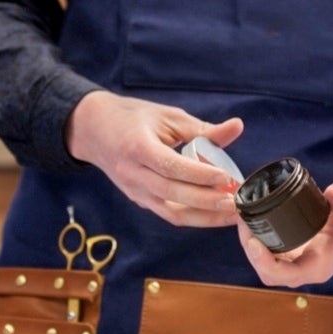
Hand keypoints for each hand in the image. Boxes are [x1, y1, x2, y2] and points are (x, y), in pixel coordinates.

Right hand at [65, 90, 243, 226]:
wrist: (94, 130)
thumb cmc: (133, 119)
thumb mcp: (167, 117)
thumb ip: (202, 128)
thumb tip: (237, 127)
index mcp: (137, 147)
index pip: (171, 166)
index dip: (199, 174)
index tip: (226, 177)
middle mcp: (133, 174)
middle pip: (172, 194)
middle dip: (206, 201)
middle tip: (236, 201)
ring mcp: (134, 191)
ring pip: (171, 212)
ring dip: (203, 217)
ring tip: (231, 213)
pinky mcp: (139, 200)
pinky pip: (168, 213)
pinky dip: (193, 216)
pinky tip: (215, 213)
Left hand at [237, 171, 332, 286]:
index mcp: (326, 261)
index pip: (289, 274)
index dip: (266, 263)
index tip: (253, 240)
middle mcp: (311, 266)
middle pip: (271, 273)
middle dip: (251, 252)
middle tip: (243, 219)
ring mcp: (302, 260)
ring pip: (267, 265)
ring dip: (250, 246)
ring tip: (242, 215)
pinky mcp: (295, 250)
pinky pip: (269, 253)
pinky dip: (256, 239)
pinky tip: (249, 219)